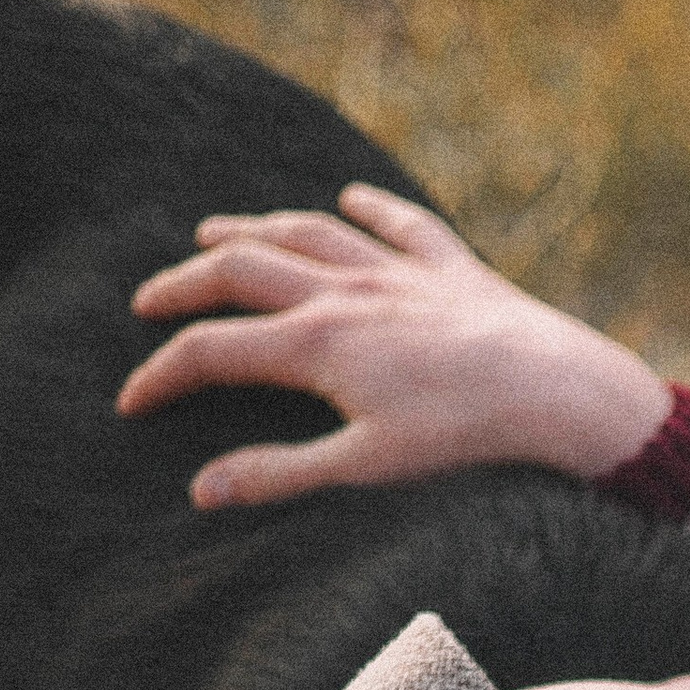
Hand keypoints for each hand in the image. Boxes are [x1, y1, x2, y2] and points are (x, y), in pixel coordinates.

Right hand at [119, 186, 673, 508]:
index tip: (132, 399)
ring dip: (254, 229)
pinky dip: (370, 208)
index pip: (214, 351)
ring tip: (215, 232)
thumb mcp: (366, 467)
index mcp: (315, 344)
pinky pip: (402, 225)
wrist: (558, 392)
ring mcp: (398, 274)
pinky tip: (351, 198)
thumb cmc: (464, 438)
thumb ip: (281, 474)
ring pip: (306, 234)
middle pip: (241, 270)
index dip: (163, 375)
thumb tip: (202, 490)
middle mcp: (346, 293)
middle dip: (184, 284)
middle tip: (149, 300)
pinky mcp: (454, 270)